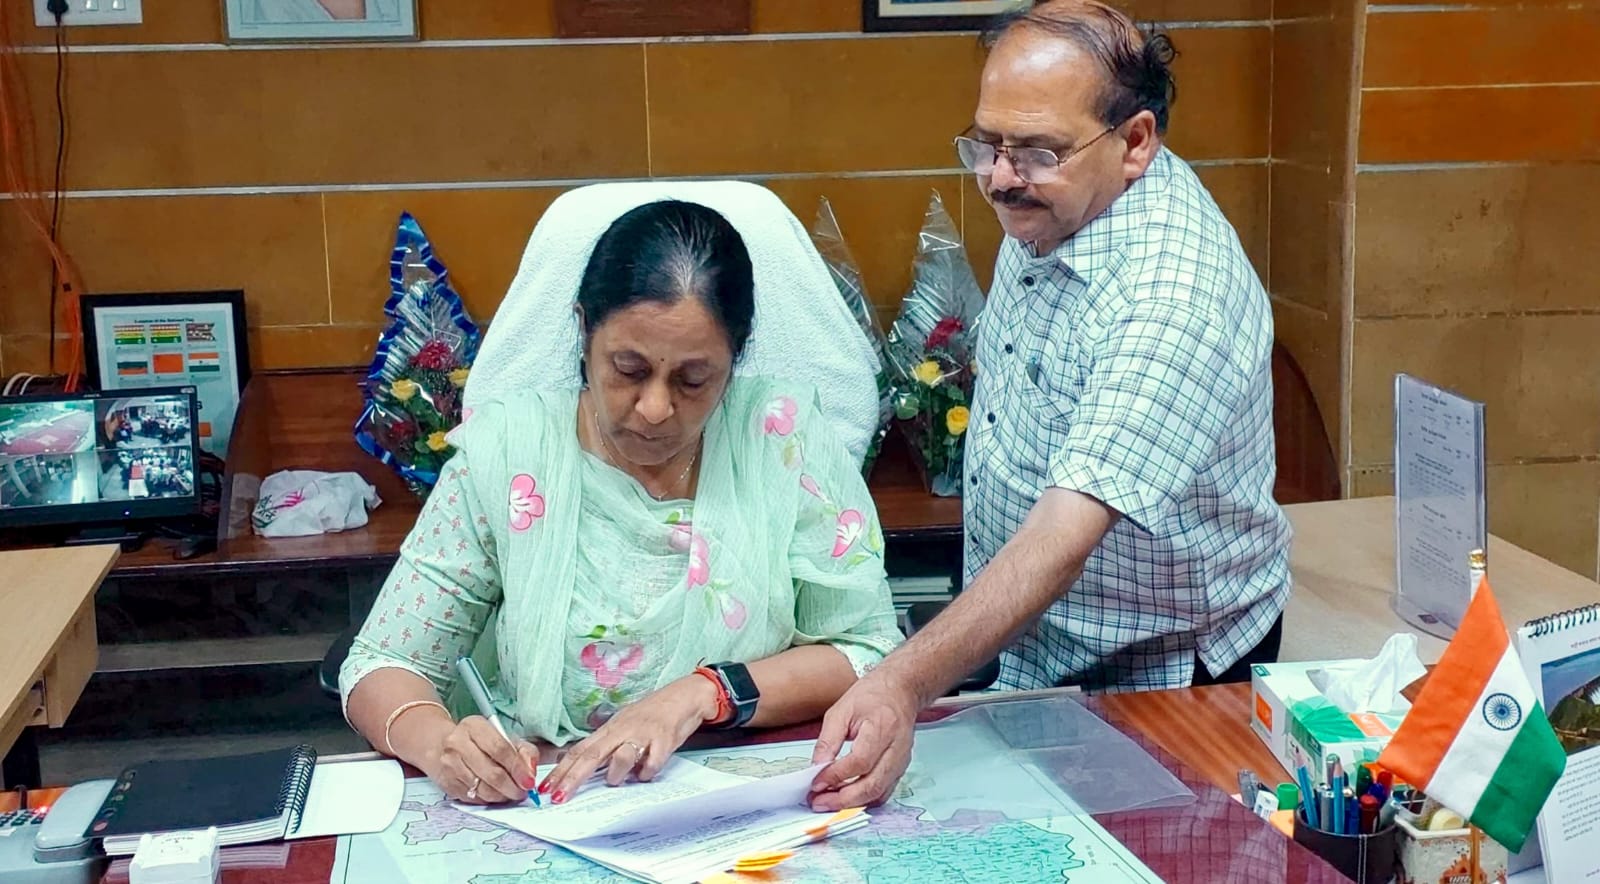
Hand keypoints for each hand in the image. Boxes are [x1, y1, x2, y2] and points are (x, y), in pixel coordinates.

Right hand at [422, 716, 539, 804]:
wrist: (441, 745)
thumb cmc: (478, 741)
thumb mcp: (503, 737)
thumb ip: (523, 751)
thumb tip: (530, 772)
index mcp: (474, 726)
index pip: (500, 749)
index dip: (518, 768)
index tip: (529, 781)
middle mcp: (457, 743)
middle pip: (492, 773)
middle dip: (512, 787)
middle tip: (522, 792)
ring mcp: (449, 764)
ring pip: (482, 789)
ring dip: (501, 796)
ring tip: (510, 794)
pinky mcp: (446, 783)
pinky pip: (473, 798)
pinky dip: (488, 800)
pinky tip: (494, 794)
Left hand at [539, 676, 717, 803]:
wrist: (683, 697)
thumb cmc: (650, 715)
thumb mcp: (621, 726)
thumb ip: (603, 745)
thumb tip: (577, 763)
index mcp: (609, 730)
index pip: (578, 751)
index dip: (560, 771)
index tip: (545, 789)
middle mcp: (621, 730)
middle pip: (591, 755)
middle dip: (572, 778)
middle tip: (558, 797)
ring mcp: (642, 734)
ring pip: (621, 756)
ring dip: (615, 773)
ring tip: (614, 781)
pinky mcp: (664, 739)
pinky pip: (652, 762)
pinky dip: (647, 772)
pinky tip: (647, 773)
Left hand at [808, 668, 918, 810]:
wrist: (900, 691)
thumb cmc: (873, 696)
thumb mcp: (841, 710)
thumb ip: (828, 740)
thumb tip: (816, 767)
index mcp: (882, 727)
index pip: (860, 761)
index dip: (836, 775)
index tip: (816, 782)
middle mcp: (896, 749)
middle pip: (872, 785)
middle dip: (842, 799)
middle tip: (818, 802)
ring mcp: (901, 762)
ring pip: (878, 794)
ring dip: (851, 803)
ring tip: (828, 802)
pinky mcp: (900, 769)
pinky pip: (883, 792)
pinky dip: (863, 799)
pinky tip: (845, 796)